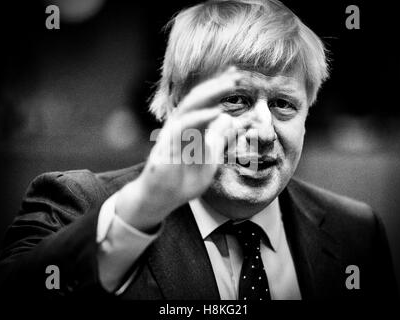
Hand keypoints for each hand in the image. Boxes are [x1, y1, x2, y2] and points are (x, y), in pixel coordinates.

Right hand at [115, 67, 242, 230]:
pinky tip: (217, 112)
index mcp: (191, 128)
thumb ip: (219, 139)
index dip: (220, 88)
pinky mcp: (167, 146)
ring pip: (190, 106)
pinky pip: (183, 127)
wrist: (161, 200)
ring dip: (211, 93)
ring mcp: (172, 134)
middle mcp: (181, 126)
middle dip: (218, 85)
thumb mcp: (210, 158)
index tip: (238, 76)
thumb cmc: (182, 181)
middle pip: (199, 98)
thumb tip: (230, 119)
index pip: (205, 102)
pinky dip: (200, 117)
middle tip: (237, 74)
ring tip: (230, 84)